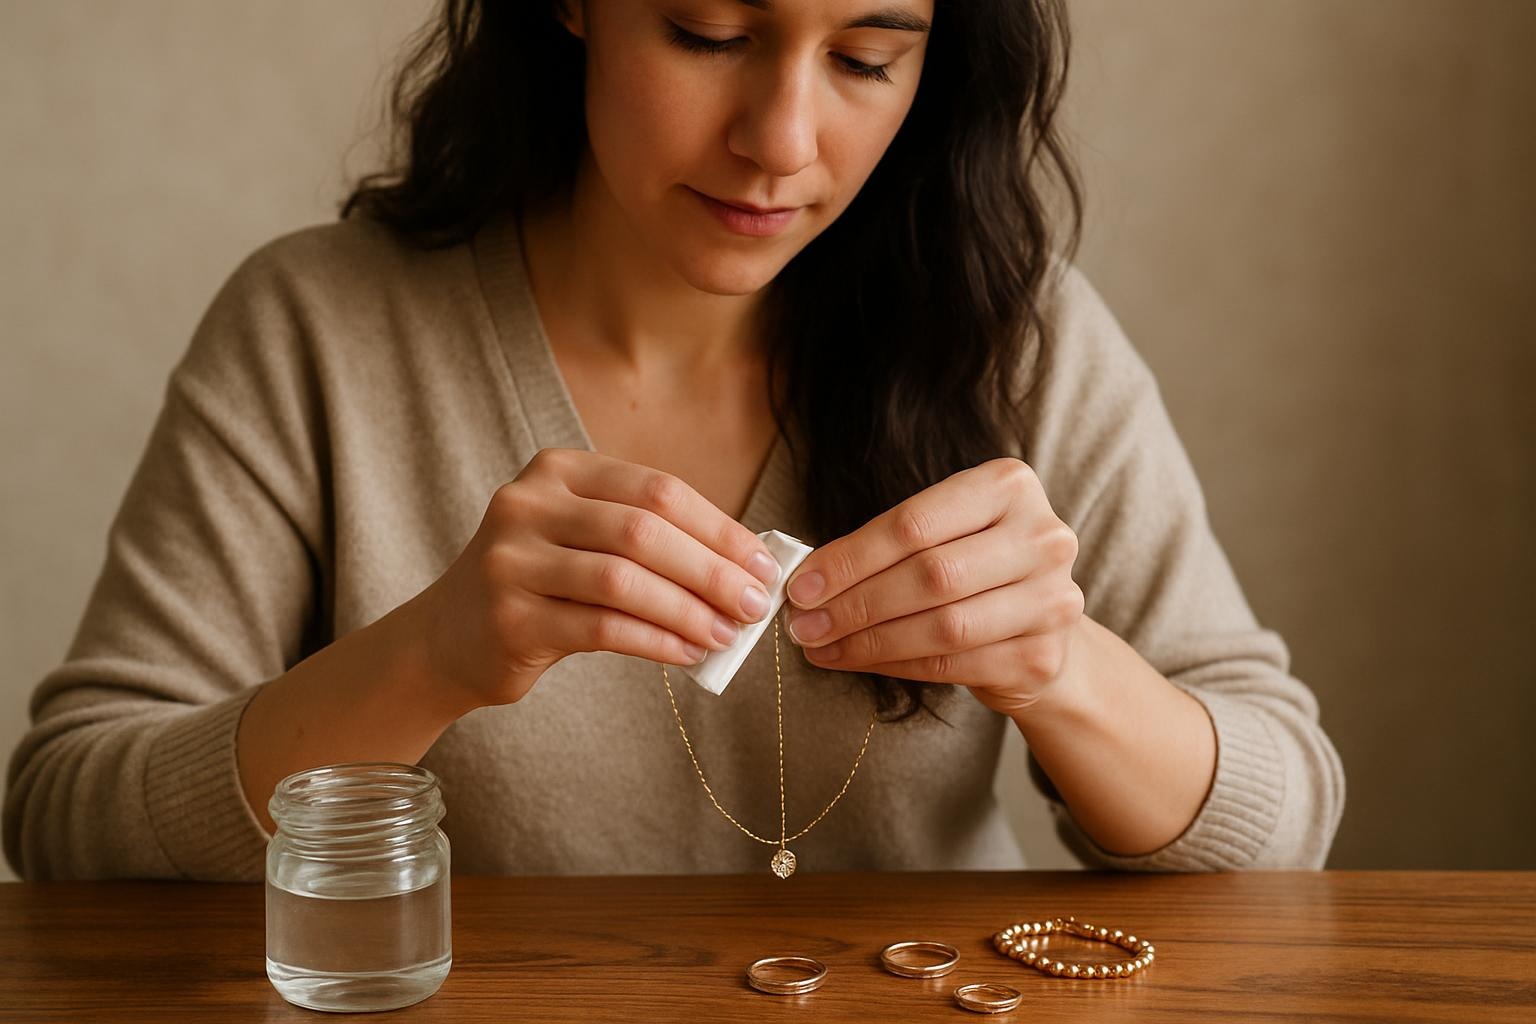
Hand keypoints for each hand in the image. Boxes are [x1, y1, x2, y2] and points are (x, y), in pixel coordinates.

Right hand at [401, 448, 781, 712]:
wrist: (448, 638)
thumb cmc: (541, 585)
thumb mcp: (584, 541)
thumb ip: (649, 541)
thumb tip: (743, 568)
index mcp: (558, 471)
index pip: (657, 491)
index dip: (719, 528)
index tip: (763, 565)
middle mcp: (527, 504)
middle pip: (642, 531)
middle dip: (711, 570)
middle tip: (754, 604)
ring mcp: (511, 560)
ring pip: (622, 580)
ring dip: (687, 610)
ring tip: (726, 634)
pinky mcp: (508, 618)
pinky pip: (600, 628)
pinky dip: (655, 641)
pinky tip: (687, 653)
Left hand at [783, 458, 1084, 716]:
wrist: (1042, 627)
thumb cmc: (976, 569)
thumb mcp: (943, 533)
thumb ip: (887, 544)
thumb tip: (808, 579)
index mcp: (1009, 486)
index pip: (915, 524)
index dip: (851, 558)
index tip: (802, 585)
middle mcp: (1042, 537)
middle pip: (930, 574)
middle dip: (855, 603)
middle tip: (803, 623)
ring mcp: (1051, 599)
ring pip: (943, 625)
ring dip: (869, 640)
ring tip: (820, 646)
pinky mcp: (1041, 656)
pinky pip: (953, 664)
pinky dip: (895, 665)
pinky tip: (857, 662)